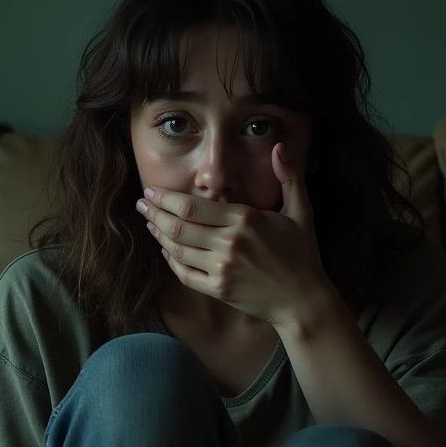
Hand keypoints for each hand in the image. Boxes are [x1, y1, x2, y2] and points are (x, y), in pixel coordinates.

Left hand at [135, 142, 331, 327]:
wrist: (303, 300)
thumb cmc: (302, 254)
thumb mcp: (302, 212)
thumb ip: (289, 177)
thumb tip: (280, 146)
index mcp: (245, 219)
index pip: (193, 206)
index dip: (167, 198)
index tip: (152, 191)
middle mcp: (230, 243)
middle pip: (178, 226)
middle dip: (155, 212)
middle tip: (142, 204)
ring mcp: (222, 268)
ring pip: (177, 249)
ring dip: (159, 234)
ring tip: (149, 223)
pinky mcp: (219, 289)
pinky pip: (185, 274)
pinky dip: (171, 261)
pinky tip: (166, 251)